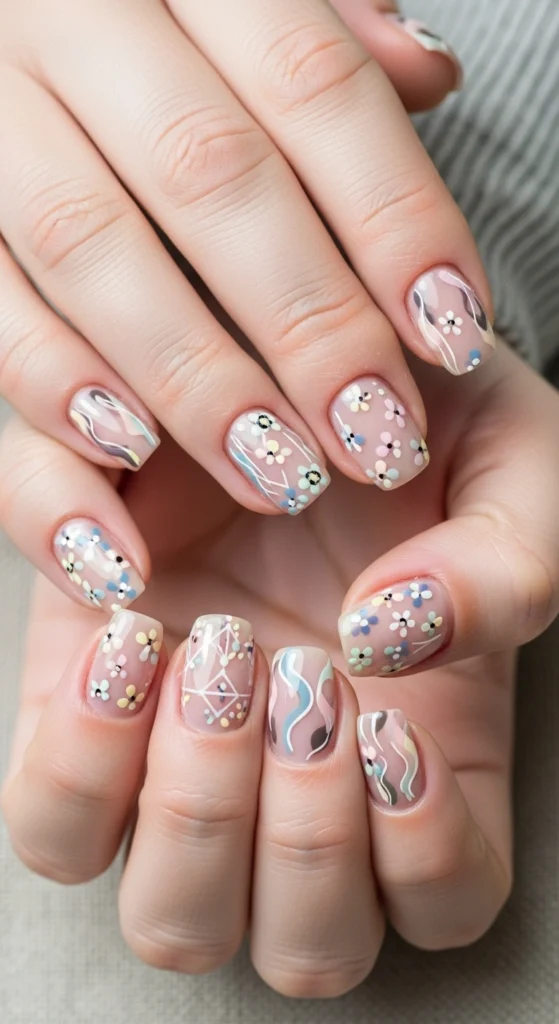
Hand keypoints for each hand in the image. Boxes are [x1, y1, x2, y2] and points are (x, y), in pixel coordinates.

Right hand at [0, 0, 489, 584]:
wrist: (16, 18)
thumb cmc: (159, 39)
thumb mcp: (249, 8)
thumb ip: (324, 39)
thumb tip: (423, 70)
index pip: (314, 82)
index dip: (394, 214)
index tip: (452, 330)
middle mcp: (72, 22)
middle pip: (210, 172)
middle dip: (307, 318)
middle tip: (375, 433)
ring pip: (90, 244)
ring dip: (196, 375)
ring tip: (281, 472)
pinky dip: (53, 378)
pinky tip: (128, 446)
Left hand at [3, 341, 557, 995]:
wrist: (292, 368)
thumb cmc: (420, 433)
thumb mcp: (507, 469)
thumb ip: (501, 564)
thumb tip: (392, 637)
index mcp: (427, 760)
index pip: (440, 903)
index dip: (422, 851)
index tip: (392, 720)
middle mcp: (307, 791)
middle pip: (305, 946)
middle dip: (303, 833)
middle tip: (301, 674)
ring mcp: (193, 769)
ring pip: (175, 918)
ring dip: (198, 809)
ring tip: (218, 652)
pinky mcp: (93, 720)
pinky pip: (58, 824)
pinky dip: (81, 761)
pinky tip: (130, 638)